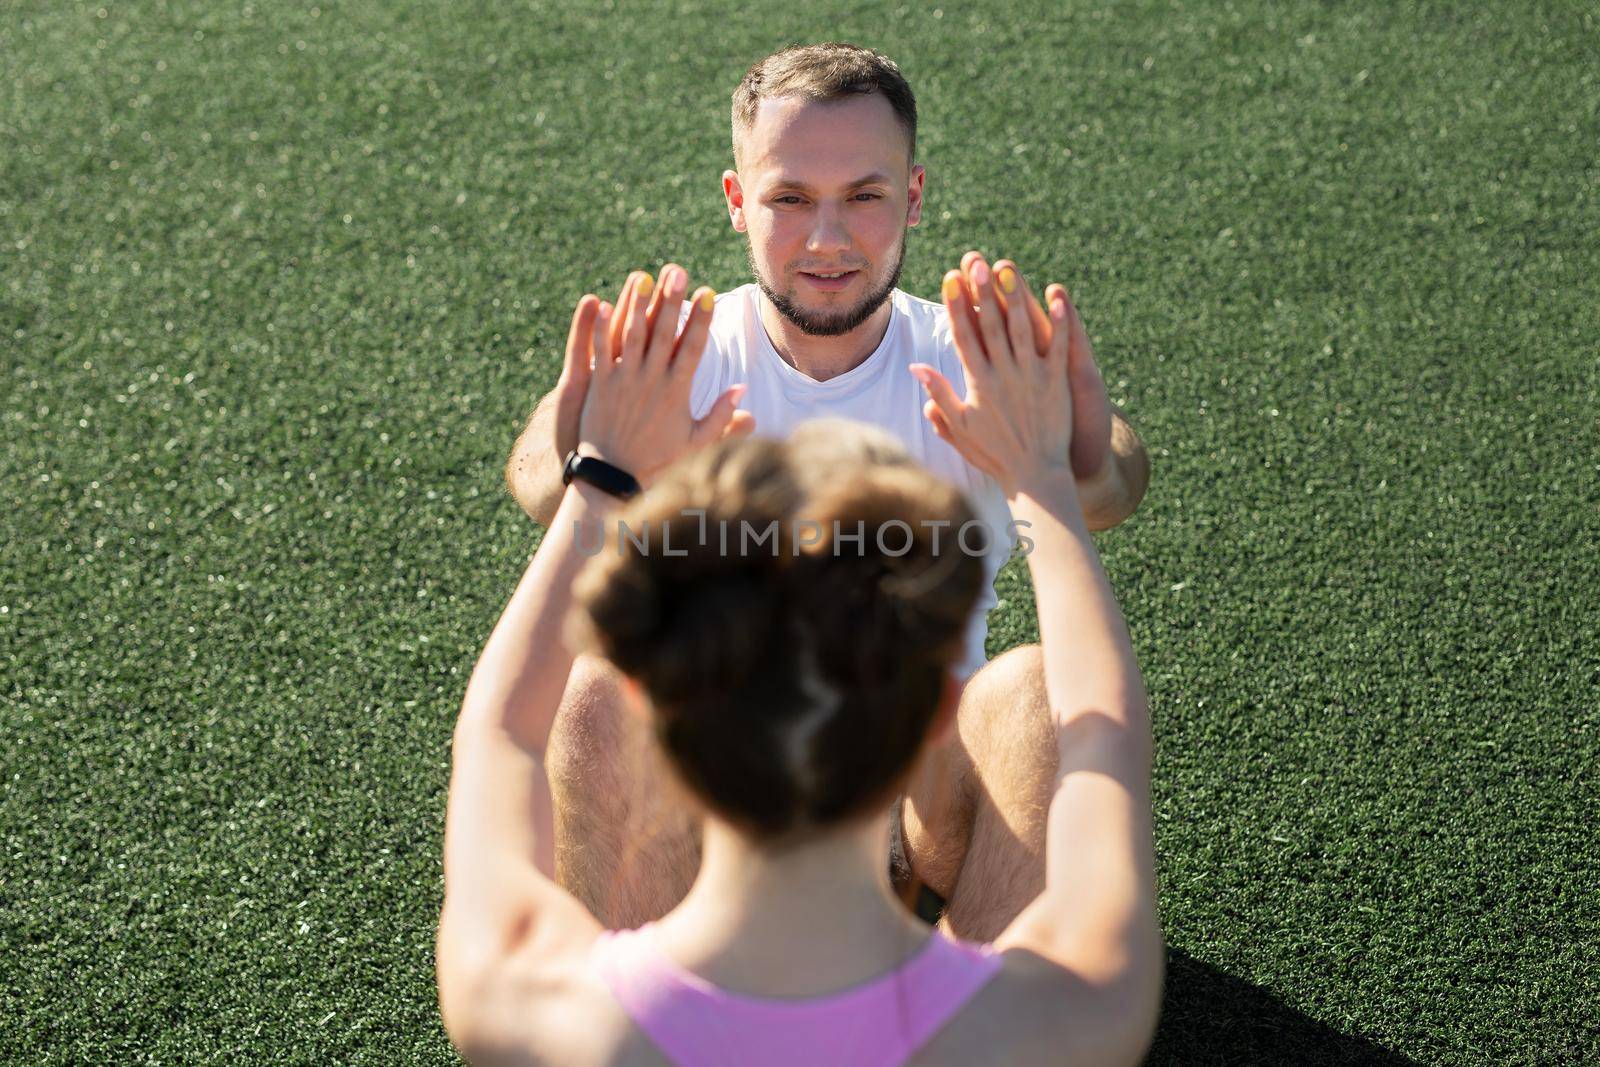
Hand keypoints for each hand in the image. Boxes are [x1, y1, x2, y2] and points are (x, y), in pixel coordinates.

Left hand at [562, 265, 751, 483]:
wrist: (613, 476)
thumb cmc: (657, 460)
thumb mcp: (695, 442)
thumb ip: (720, 417)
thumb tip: (742, 391)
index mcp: (677, 392)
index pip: (693, 348)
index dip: (701, 319)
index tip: (707, 292)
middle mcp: (652, 381)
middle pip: (664, 333)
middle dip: (671, 300)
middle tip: (678, 271)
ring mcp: (624, 381)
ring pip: (632, 335)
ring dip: (638, 304)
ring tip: (644, 277)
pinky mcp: (598, 384)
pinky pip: (600, 350)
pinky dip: (601, 328)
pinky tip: (603, 303)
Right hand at [909, 253, 1092, 496]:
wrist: (1035, 476)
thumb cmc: (994, 454)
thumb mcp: (959, 427)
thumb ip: (938, 395)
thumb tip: (916, 368)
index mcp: (978, 385)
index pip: (963, 338)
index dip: (956, 307)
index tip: (949, 280)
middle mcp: (1004, 376)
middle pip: (991, 327)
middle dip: (982, 293)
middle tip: (975, 262)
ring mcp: (1032, 378)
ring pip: (1022, 330)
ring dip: (1015, 298)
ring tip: (1007, 268)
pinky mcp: (1058, 383)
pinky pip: (1059, 347)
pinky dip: (1058, 322)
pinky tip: (1057, 297)